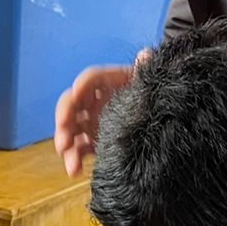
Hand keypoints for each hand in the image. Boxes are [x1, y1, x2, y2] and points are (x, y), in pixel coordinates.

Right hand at [53, 56, 146, 176]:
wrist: (163, 125)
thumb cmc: (154, 99)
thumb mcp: (150, 86)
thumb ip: (146, 73)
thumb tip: (146, 55)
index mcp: (109, 83)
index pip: (91, 80)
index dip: (82, 85)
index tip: (76, 93)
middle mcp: (96, 102)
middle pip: (73, 105)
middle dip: (64, 117)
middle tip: (63, 132)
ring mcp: (92, 123)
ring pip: (71, 129)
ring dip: (65, 143)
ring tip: (68, 158)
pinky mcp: (93, 142)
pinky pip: (78, 150)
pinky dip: (74, 160)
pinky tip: (75, 171)